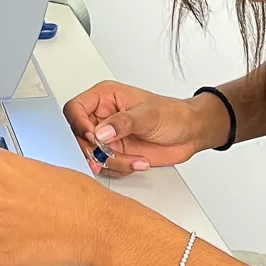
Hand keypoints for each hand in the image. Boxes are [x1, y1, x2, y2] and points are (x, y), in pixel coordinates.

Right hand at [63, 81, 225, 175]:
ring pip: (91, 154)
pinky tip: (138, 162)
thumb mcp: (148, 115)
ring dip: (112, 162)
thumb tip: (101, 132)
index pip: (75, 109)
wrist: (190, 133)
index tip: (93, 138)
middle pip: (78, 136)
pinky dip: (121, 168)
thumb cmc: (173, 114)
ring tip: (133, 159)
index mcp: (105, 98)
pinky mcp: (115, 153)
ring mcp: (108, 136)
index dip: (79, 125)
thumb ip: (123, 123)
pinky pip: (106, 166)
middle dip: (93, 150)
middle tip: (107, 156)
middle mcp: (102, 117)